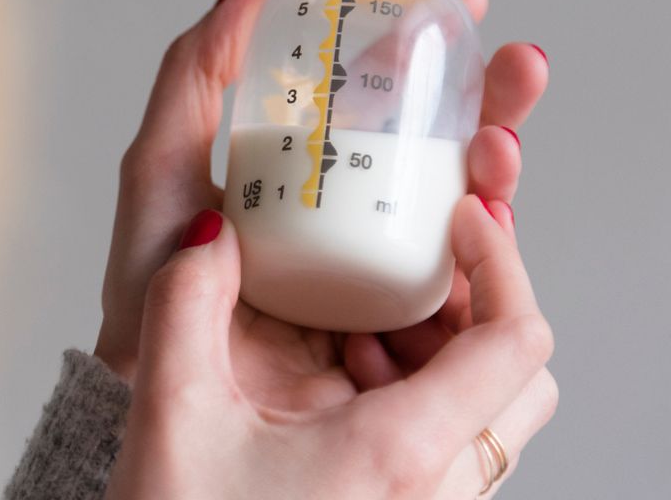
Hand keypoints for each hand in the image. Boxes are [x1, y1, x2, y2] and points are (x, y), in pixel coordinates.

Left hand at [94, 0, 549, 387]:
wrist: (157, 383)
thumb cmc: (149, 282)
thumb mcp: (162, 164)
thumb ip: (194, 76)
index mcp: (305, 174)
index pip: (382, 103)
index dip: (426, 54)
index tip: (459, 3)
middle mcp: (349, 221)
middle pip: (439, 149)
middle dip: (491, 102)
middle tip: (513, 67)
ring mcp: (378, 277)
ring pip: (464, 210)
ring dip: (497, 166)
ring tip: (496, 141)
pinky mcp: (399, 338)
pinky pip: (465, 288)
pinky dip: (491, 252)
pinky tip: (487, 216)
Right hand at [105, 199, 553, 498]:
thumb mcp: (172, 411)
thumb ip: (186, 304)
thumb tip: (214, 236)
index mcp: (396, 454)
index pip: (513, 342)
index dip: (501, 261)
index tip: (462, 220)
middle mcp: (432, 490)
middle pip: (520, 376)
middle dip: (473, 305)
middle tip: (415, 267)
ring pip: (491, 413)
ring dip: (442, 352)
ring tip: (360, 330)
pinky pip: (453, 445)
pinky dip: (417, 392)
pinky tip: (342, 381)